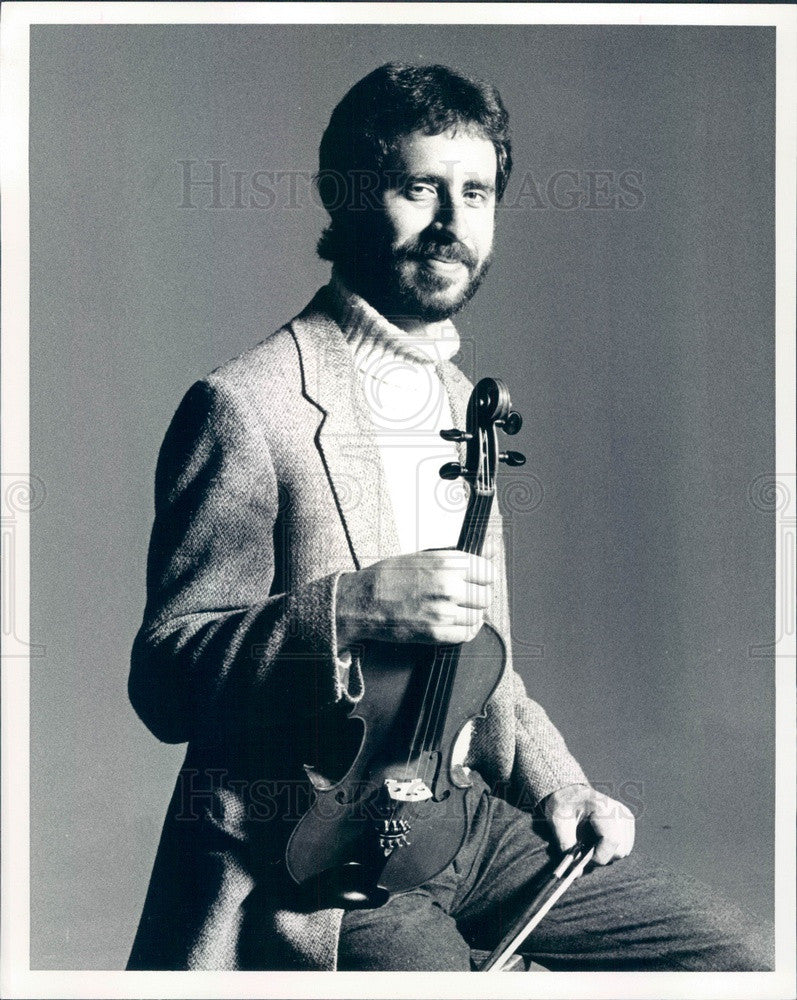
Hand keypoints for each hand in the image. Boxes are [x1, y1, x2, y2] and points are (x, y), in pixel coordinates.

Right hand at [336, 549, 493, 647]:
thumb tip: (492, 546)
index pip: (488, 572)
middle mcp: (448, 586)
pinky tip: (452, 624)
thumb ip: (461, 554)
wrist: (363, 600)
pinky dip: (463, 631)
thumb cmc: (390, 576)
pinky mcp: (435, 633)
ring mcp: (442, 611)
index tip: (476, 581)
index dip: (483, 578)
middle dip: (477, 598)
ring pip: (477, 617)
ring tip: (454, 611)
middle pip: (485, 597)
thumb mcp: (425, 555)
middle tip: (463, 598)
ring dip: (470, 615)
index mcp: (446, 563)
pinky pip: (465, 634)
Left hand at [543, 783, 634, 866]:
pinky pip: (625, 847)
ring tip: (590, 843)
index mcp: (603, 808)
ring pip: (623, 851)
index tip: (583, 859)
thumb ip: (566, 847)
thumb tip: (576, 873)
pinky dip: (611, 849)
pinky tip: (598, 840)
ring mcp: (626, 816)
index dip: (599, 857)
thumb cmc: (564, 805)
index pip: (612, 841)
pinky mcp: (628, 821)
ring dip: (606, 854)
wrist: (571, 793)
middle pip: (620, 850)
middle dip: (601, 857)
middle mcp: (620, 811)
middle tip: (585, 851)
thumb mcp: (558, 823)